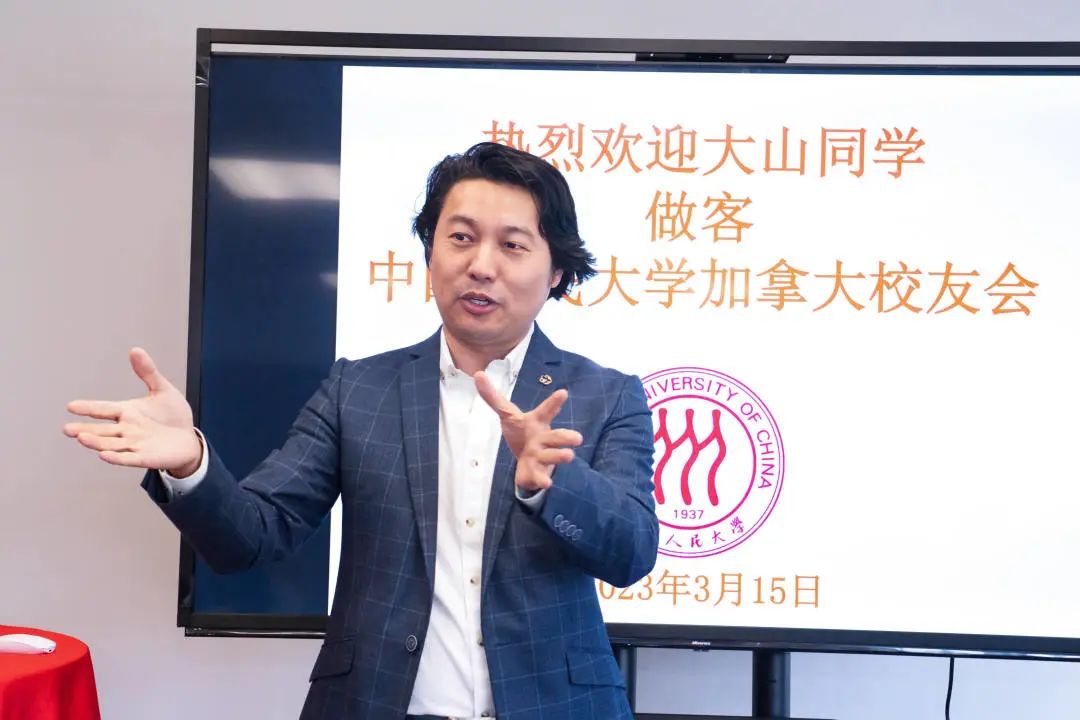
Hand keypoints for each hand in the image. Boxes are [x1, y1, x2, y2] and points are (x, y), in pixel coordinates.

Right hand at [63, 348, 202, 475]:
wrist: (189, 439)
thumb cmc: (174, 416)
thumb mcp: (162, 390)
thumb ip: (148, 372)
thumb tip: (135, 350)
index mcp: (128, 412)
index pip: (104, 409)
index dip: (88, 408)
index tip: (71, 406)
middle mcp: (127, 429)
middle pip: (102, 430)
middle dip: (85, 429)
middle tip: (67, 429)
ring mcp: (135, 445)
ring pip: (111, 444)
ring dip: (96, 442)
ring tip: (82, 438)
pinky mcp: (145, 457)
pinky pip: (129, 458)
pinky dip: (117, 458)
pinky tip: (104, 456)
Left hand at [474, 371, 582, 491]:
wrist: (529, 460)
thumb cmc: (522, 433)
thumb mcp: (507, 414)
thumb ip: (493, 397)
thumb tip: (478, 374)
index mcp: (536, 422)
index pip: (546, 410)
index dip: (554, 402)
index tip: (563, 392)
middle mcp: (543, 439)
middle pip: (556, 436)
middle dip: (566, 436)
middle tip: (578, 437)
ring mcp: (542, 456)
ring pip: (553, 455)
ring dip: (560, 456)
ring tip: (569, 456)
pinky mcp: (536, 471)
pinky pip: (540, 476)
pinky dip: (542, 480)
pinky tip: (546, 483)